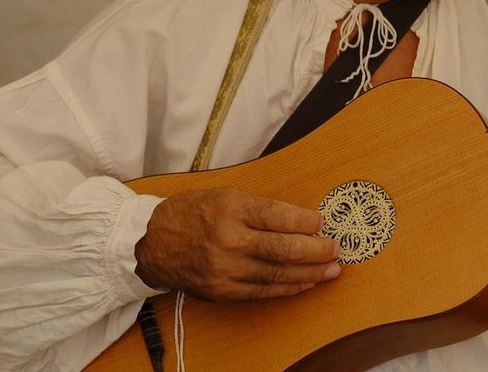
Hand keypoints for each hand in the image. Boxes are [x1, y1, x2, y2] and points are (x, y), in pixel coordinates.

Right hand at [134, 188, 341, 300]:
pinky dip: (287, 288)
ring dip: (310, 273)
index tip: (322, 223)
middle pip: (284, 249)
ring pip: (277, 274)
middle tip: (336, 249)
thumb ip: (261, 209)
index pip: (281, 217)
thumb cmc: (192, 213)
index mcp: (230, 208)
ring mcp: (224, 268)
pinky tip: (305, 283)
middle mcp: (228, 239)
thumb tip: (302, 221)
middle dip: (317, 250)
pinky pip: (262, 291)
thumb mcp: (225, 195)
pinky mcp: (221, 291)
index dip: (308, 222)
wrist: (151, 242)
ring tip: (331, 270)